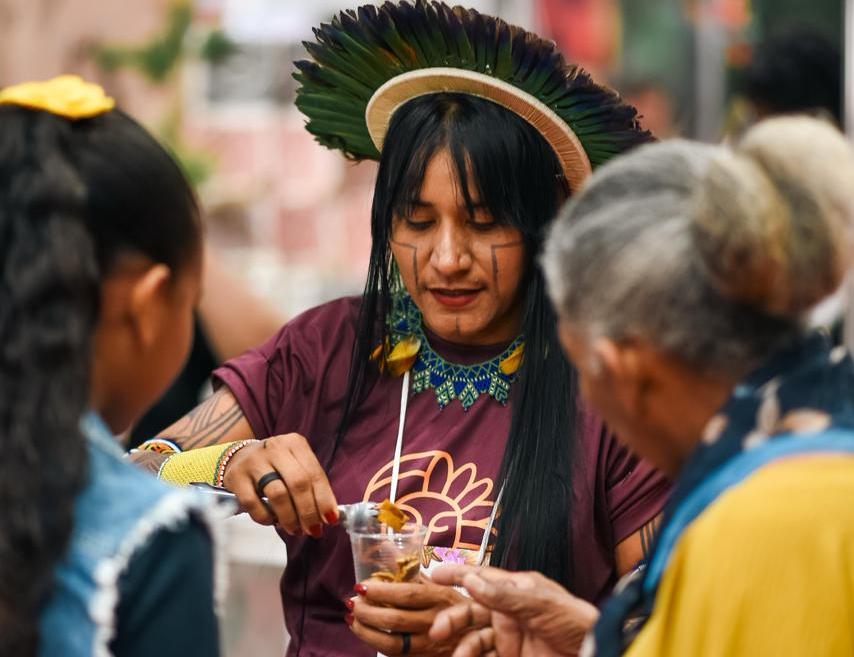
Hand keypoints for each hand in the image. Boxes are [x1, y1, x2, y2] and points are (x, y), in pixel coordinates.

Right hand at [222, 433, 337, 536]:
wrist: (240, 457)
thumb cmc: (275, 466)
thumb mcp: (296, 465)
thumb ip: (312, 486)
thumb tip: (329, 515)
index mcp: (295, 443)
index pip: (315, 473)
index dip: (324, 499)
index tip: (330, 519)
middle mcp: (275, 448)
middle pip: (298, 483)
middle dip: (308, 512)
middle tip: (313, 529)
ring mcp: (254, 461)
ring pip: (278, 494)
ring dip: (290, 517)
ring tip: (294, 529)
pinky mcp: (236, 476)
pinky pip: (253, 503)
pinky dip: (266, 517)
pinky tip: (273, 521)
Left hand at [349, 577, 485, 655]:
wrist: (477, 636)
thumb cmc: (453, 605)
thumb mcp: (439, 583)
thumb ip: (411, 567)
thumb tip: (385, 544)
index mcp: (440, 597)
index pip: (407, 594)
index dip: (382, 591)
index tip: (361, 586)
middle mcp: (436, 621)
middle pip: (397, 619)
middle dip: (369, 612)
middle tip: (352, 602)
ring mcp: (430, 644)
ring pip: (393, 642)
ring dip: (367, 631)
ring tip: (352, 618)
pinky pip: (396, 654)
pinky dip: (375, 643)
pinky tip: (363, 632)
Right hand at [430, 566, 598, 656]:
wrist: (591, 652)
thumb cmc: (574, 621)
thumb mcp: (540, 603)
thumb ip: (504, 594)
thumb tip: (471, 580)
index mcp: (516, 589)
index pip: (482, 577)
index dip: (458, 574)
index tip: (434, 574)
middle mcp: (509, 610)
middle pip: (473, 611)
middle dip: (454, 618)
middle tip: (438, 630)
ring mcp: (511, 636)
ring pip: (476, 638)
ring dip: (463, 646)